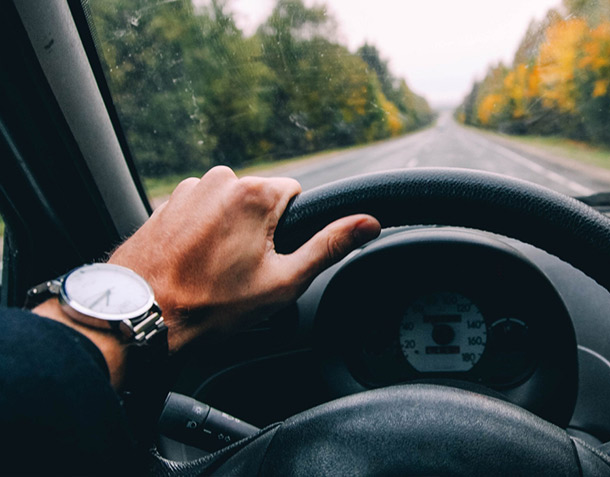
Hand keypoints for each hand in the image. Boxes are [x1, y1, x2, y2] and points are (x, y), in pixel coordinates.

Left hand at [108, 166, 379, 352]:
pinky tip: (193, 263)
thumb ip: (329, 246)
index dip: (289, 228)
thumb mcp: (284, 282)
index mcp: (254, 193)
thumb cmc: (212, 304)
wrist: (142, 314)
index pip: (295, 194)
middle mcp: (220, 180)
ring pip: (229, 206)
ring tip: (213, 270)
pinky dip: (201, 233)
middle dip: (258, 230)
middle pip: (261, 200)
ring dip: (229, 230)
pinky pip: (200, 211)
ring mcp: (188, 189)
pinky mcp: (166, 202)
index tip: (271, 256)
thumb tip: (369, 222)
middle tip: (241, 271)